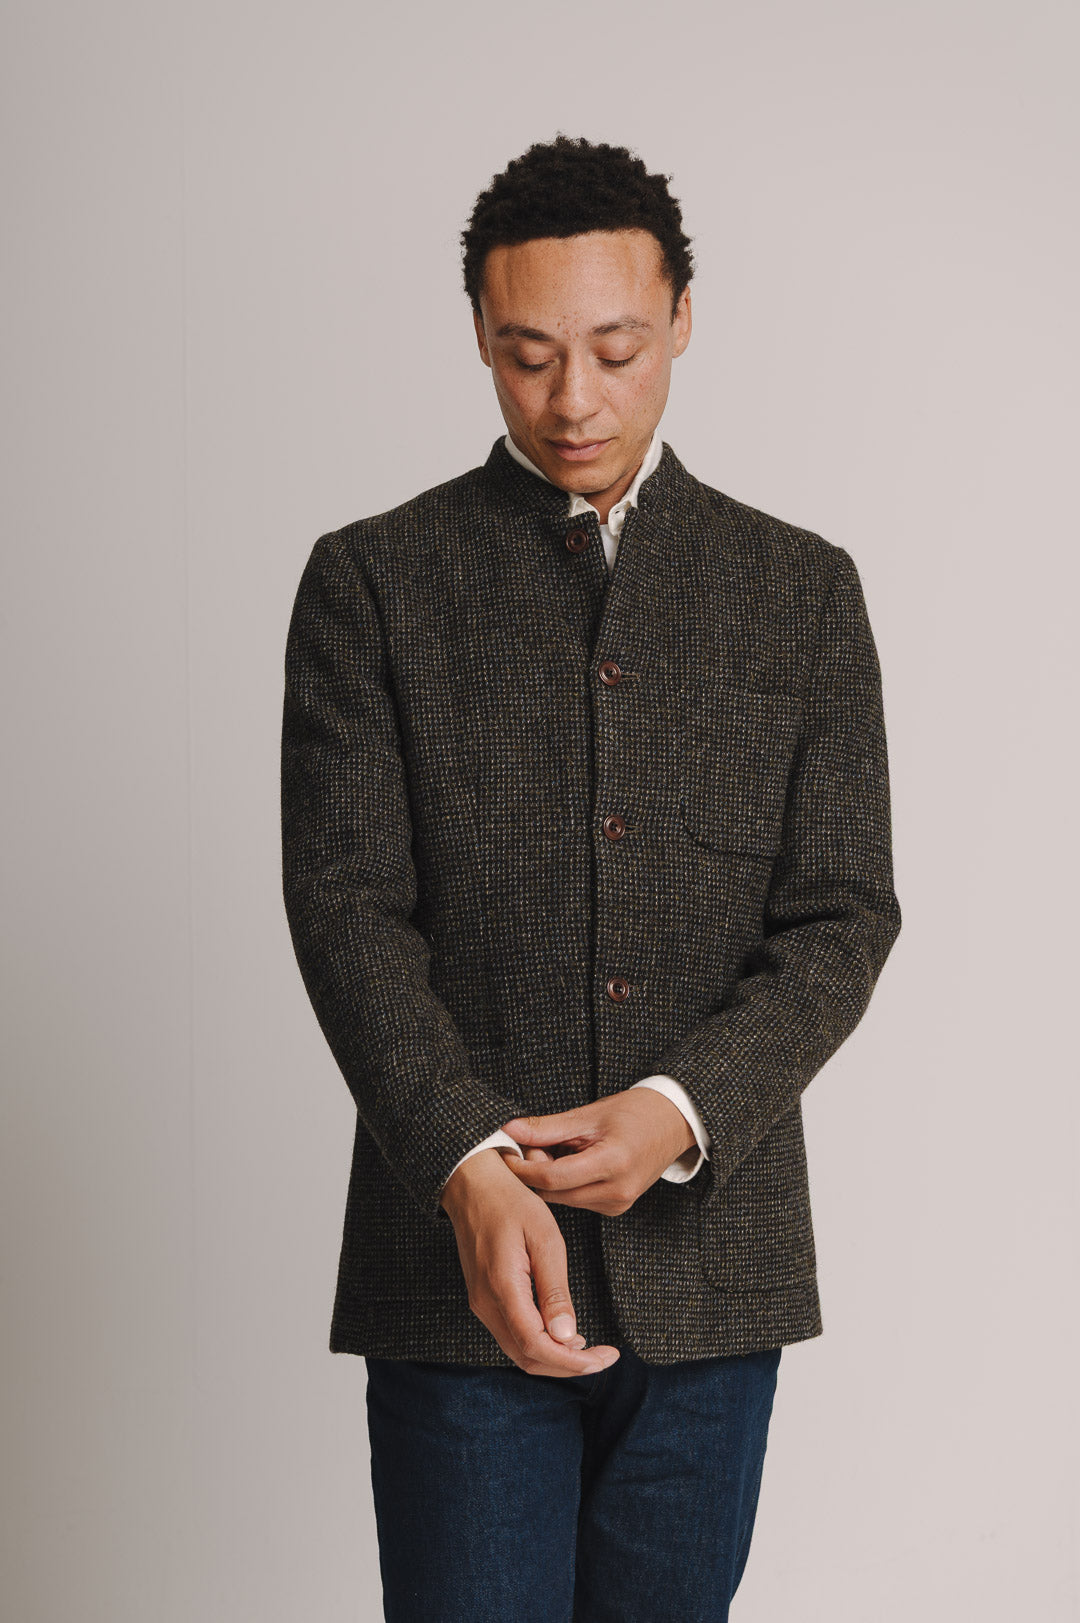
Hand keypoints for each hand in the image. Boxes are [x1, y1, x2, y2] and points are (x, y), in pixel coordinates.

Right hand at [439, 1149, 620, 1377]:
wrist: (472, 1184)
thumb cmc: (511, 1203)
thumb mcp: (544, 1237)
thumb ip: (554, 1290)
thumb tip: (567, 1336)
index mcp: (502, 1287)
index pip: (536, 1346)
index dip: (571, 1362)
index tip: (604, 1359)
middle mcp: (486, 1304)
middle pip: (527, 1358)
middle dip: (568, 1366)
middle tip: (604, 1357)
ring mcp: (481, 1303)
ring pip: (518, 1351)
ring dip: (554, 1357)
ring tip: (589, 1348)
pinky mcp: (483, 1299)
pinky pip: (512, 1335)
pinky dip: (539, 1344)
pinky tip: (562, 1333)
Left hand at [501, 1091, 695, 1215]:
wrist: (673, 1123)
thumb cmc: (636, 1112)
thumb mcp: (590, 1114)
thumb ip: (548, 1127)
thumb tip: (511, 1130)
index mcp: (612, 1163)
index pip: (552, 1177)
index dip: (523, 1167)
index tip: (505, 1154)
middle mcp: (616, 1191)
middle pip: (554, 1192)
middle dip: (534, 1171)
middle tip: (531, 1144)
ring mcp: (618, 1204)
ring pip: (562, 1199)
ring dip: (549, 1178)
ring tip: (557, 1148)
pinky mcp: (616, 1208)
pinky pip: (577, 1200)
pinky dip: (565, 1184)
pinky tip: (572, 1161)